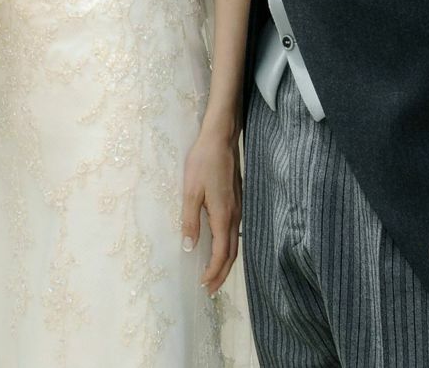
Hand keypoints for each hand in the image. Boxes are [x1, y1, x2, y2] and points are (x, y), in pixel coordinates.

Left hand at [179, 125, 240, 293]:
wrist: (220, 139)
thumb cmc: (203, 162)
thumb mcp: (190, 191)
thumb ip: (190, 220)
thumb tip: (190, 247)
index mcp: (223, 216)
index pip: (222, 254)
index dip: (214, 271)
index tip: (204, 284)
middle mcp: (234, 216)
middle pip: (232, 253)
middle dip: (222, 273)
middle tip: (210, 289)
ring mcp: (238, 209)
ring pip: (235, 243)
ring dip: (226, 262)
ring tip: (215, 274)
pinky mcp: (237, 202)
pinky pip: (235, 233)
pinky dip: (228, 248)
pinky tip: (220, 248)